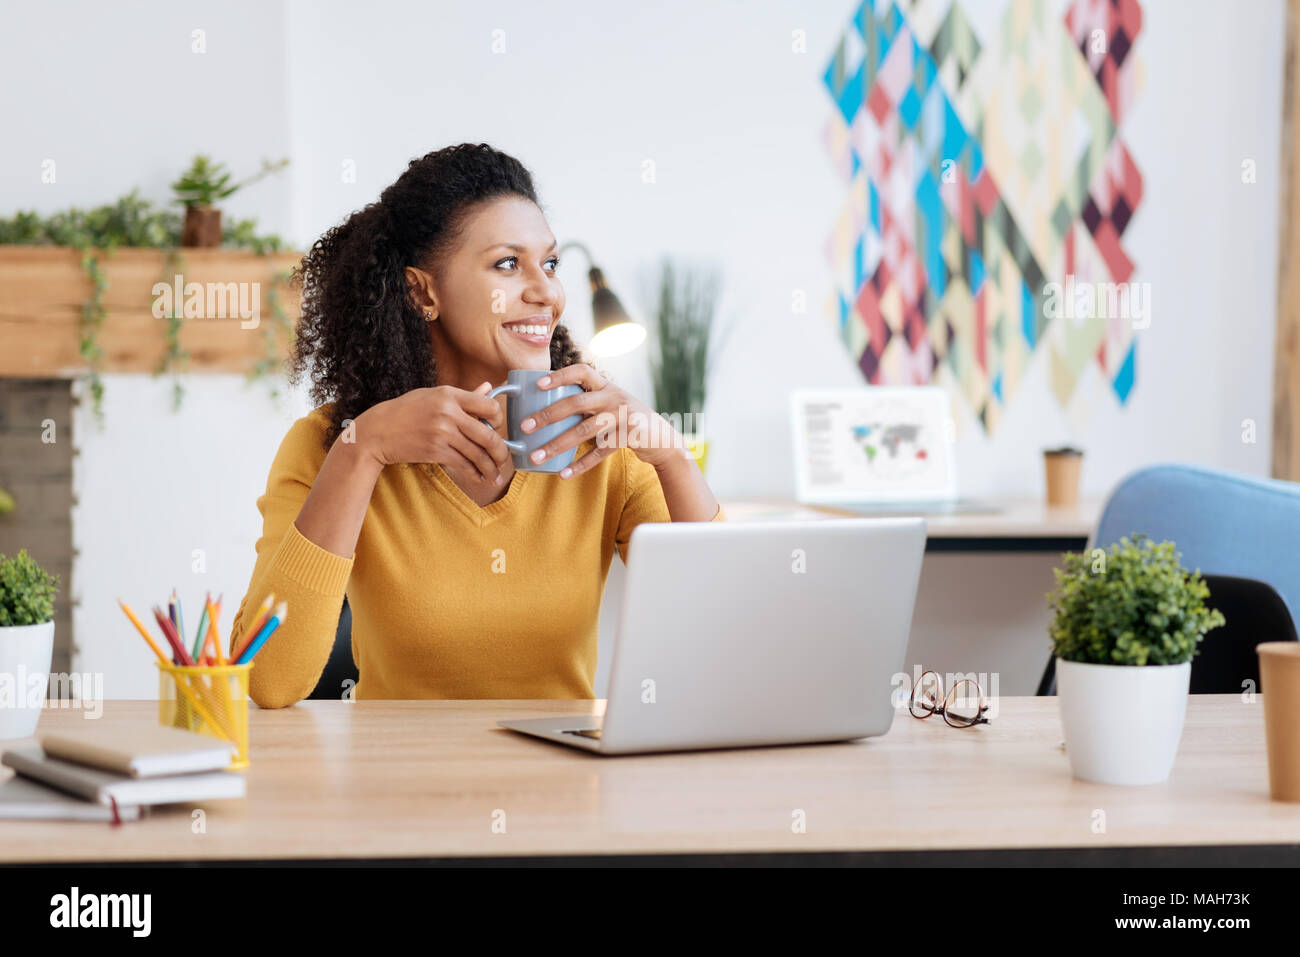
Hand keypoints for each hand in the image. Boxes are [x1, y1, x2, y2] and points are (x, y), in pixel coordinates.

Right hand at [355, 382, 512, 483]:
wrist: (378, 431)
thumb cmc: (406, 411)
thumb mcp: (432, 396)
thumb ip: (464, 395)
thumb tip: (489, 387)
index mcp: (449, 394)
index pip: (488, 405)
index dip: (498, 418)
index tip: (496, 427)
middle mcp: (448, 413)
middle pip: (488, 434)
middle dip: (501, 451)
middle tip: (504, 459)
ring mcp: (442, 433)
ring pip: (478, 454)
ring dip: (490, 468)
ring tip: (495, 475)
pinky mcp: (436, 451)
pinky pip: (463, 464)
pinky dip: (474, 472)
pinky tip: (479, 476)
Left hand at [519, 365, 683, 476]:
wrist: (661, 438)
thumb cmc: (626, 421)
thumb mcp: (610, 404)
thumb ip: (587, 404)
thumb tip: (547, 411)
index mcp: (606, 386)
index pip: (582, 371)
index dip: (560, 375)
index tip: (538, 384)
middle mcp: (614, 397)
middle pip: (577, 403)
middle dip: (548, 415)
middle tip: (525, 426)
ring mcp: (623, 416)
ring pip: (585, 430)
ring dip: (557, 445)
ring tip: (536, 456)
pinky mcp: (630, 436)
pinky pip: (600, 452)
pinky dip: (580, 465)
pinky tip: (564, 473)